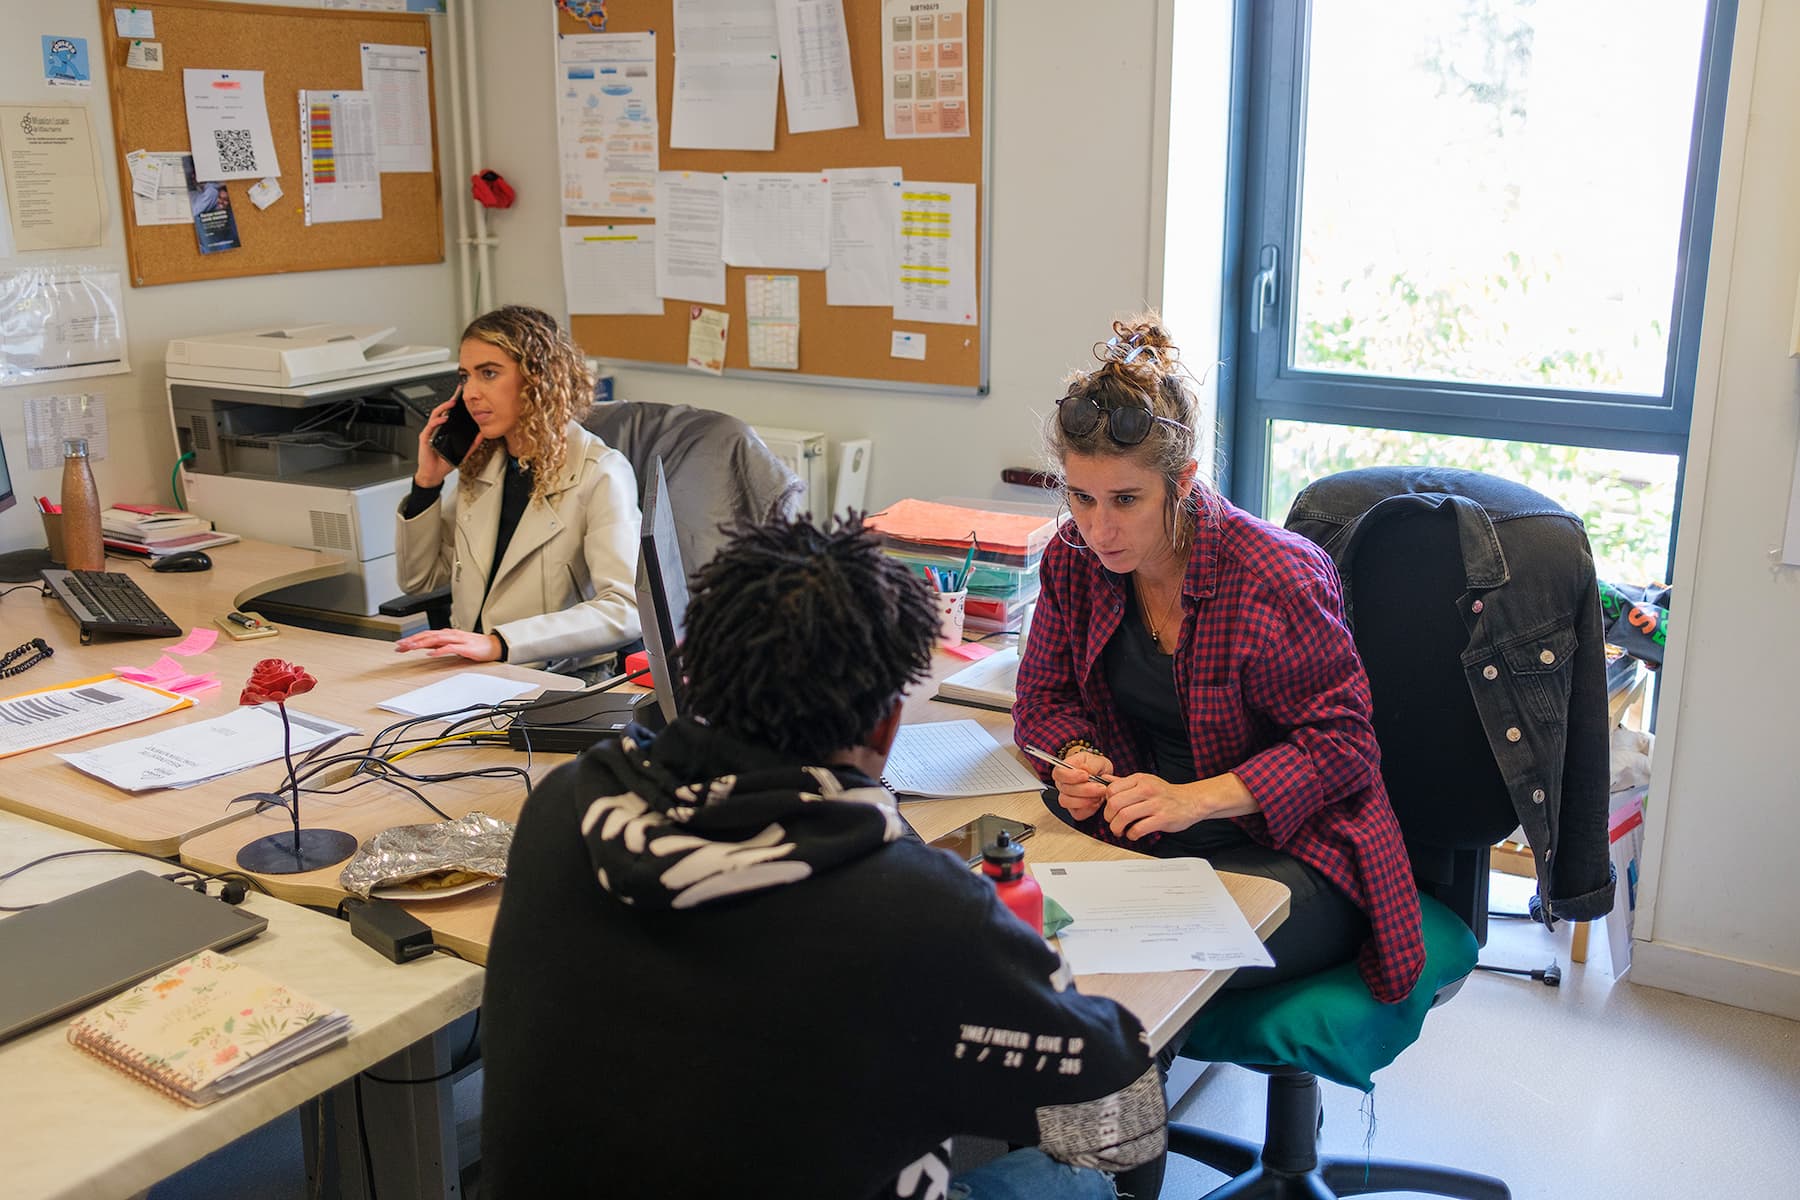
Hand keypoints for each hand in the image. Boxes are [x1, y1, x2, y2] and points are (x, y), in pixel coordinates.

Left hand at [394, 629, 501, 661]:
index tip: (400, 644)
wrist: (494, 646)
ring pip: (436, 639)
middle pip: (428, 635)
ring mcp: (458, 640)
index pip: (426, 634)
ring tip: (410, 647)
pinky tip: (431, 654)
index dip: (412, 638)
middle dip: (412, 640)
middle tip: (400, 645)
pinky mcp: (465, 647)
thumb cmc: (475, 646)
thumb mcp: (454, 645)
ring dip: (422, 643)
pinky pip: (450, 648)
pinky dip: (439, 650)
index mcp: (447, 634)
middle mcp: (450, 634)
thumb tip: (427, 649)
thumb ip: (441, 645)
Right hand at [414, 394, 482, 488]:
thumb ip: (472, 444)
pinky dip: (437, 422)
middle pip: (442, 411)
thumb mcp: (462, 452)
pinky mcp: (425, 438)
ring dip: (443, 408)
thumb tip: (482, 435)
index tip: (462, 397)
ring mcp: (431, 432)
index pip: (450, 414)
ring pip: (435, 415)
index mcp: (445, 430)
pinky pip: (430, 427)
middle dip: (450, 401)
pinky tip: (443, 419)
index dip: (455, 405)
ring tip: (451, 403)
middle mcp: (437, 429)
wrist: (434, 473)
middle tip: (458, 395)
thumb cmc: (444, 462)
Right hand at [1050, 750, 1114, 821]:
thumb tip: (1084, 769)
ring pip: (1067, 802)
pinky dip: (1089, 809)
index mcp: (1064, 769)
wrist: (1104, 779)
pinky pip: (1077, 813)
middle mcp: (1062, 785)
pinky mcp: (1074, 810)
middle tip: (1101, 787)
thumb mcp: (1098, 761)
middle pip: (1065, 789)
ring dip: (1085, 800)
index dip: (1070, 776)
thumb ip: (1092, 764)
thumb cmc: (1097, 768)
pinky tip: (1097, 801)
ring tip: (1099, 794)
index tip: (1085, 775)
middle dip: (1085, 789)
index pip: (1058, 773)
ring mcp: (1067, 798)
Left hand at [1102, 771, 1257, 840]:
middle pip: (1114, 803)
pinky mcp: (1162, 819)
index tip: (1109, 809)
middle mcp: (1147, 789)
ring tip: (1120, 830)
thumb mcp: (1145, 781)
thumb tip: (1104, 780)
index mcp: (1140, 779)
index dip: (1105, 802)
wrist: (1192, 801)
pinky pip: (1138, 828)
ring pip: (1124, 816)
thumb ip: (1124, 782)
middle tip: (1112, 822)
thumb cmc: (1166, 793)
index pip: (1111, 789)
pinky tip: (1133, 834)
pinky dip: (1131, 834)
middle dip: (1108, 817)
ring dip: (1117, 827)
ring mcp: (1155, 804)